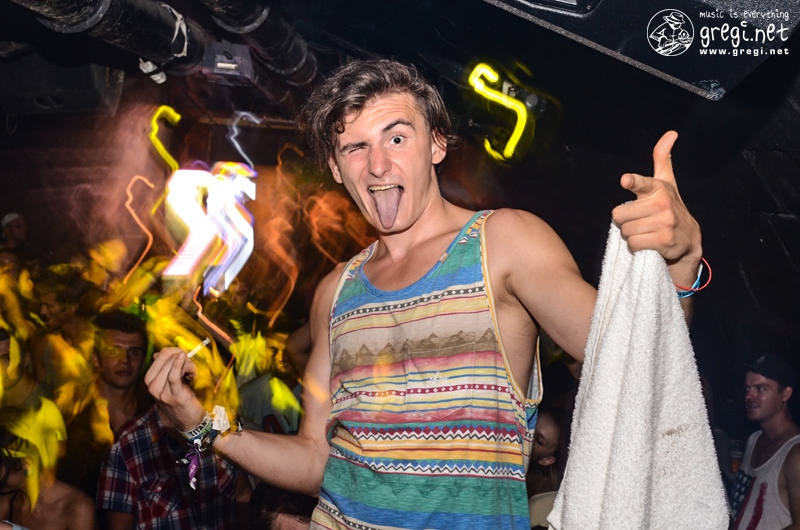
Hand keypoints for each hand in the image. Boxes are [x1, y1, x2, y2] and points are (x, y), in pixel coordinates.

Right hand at [144, 347, 205, 430]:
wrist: (188, 420)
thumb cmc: (180, 397)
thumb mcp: (168, 382)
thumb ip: (163, 368)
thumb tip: (158, 354)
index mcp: (149, 380)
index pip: (161, 355)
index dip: (175, 351)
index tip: (185, 358)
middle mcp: (152, 386)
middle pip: (166, 357)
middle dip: (182, 357)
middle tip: (190, 368)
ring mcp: (161, 392)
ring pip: (173, 364)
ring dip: (188, 364)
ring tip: (191, 374)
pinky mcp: (174, 396)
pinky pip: (174, 375)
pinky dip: (179, 364)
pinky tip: (184, 357)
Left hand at [611, 131, 701, 284]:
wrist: (689, 237)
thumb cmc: (671, 206)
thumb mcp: (667, 181)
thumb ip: (662, 158)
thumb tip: (671, 133)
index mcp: (658, 188)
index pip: (642, 183)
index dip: (633, 182)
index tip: (626, 180)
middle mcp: (662, 204)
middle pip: (619, 214)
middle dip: (625, 220)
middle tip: (639, 219)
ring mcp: (664, 223)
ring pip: (626, 230)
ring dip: (631, 233)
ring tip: (646, 230)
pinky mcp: (663, 241)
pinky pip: (633, 243)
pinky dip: (636, 245)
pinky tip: (648, 241)